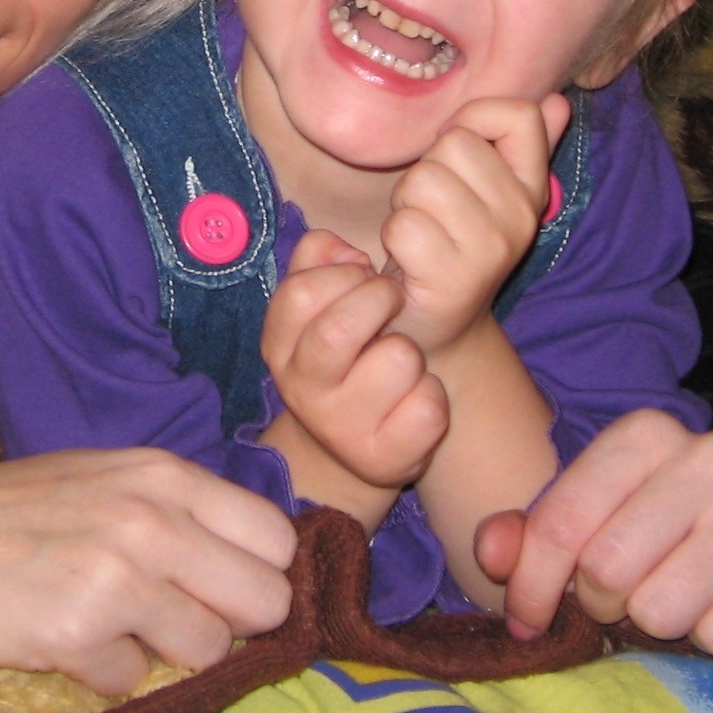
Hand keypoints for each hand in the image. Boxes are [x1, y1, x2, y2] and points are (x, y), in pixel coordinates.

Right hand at [0, 448, 296, 695]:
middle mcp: (150, 519)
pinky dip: (100, 671)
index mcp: (160, 474)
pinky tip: (55, 636)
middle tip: (167, 616)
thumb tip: (253, 568)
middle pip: (264, 601)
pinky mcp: (75, 634)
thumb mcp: (98, 480)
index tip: (219, 588)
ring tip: (102, 621)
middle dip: (227, 622)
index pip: (275, 537)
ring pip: (209, 650)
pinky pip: (133, 680)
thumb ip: (174, 513)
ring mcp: (116, 576)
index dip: (255, 573)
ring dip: (162, 651)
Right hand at [261, 229, 447, 490]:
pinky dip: (433, 395)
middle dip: (382, 299)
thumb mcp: (320, 301)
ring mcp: (340, 429)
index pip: (302, 292)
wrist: (358, 442)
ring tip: (400, 363)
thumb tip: (346, 252)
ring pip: (398, 361)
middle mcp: (301, 391)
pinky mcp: (383, 459)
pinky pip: (428, 407)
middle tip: (393, 302)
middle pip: (340, 328)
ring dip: (411, 351)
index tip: (364, 276)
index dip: (345, 273)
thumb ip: (317, 258)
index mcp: (279, 347)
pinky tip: (415, 400)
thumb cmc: (346, 350)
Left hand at [382, 94, 571, 353]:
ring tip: (421, 230)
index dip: (473, 119)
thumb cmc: (449, 243)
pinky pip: (403, 224)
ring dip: (407, 202)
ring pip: (424, 179)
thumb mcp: (488, 192)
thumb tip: (556, 101)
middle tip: (432, 209)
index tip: (458, 157)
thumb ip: (523, 146)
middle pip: (454, 142)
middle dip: (427, 168)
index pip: (519, 115)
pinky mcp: (452, 277)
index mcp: (532, 188)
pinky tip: (409, 259)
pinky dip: (394, 237)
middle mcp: (520, 216)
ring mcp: (490, 248)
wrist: (435, 326)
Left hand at [473, 410, 712, 656]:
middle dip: (599, 602)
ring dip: (653, 622)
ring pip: (660, 611)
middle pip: (606, 571)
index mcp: (644, 433)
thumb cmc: (656, 522)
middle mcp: (707, 455)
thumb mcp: (588, 513)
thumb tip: (490, 555)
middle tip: (617, 596)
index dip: (530, 584)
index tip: (524, 618)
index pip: (560, 523)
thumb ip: (527, 532)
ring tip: (670, 594)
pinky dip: (708, 638)